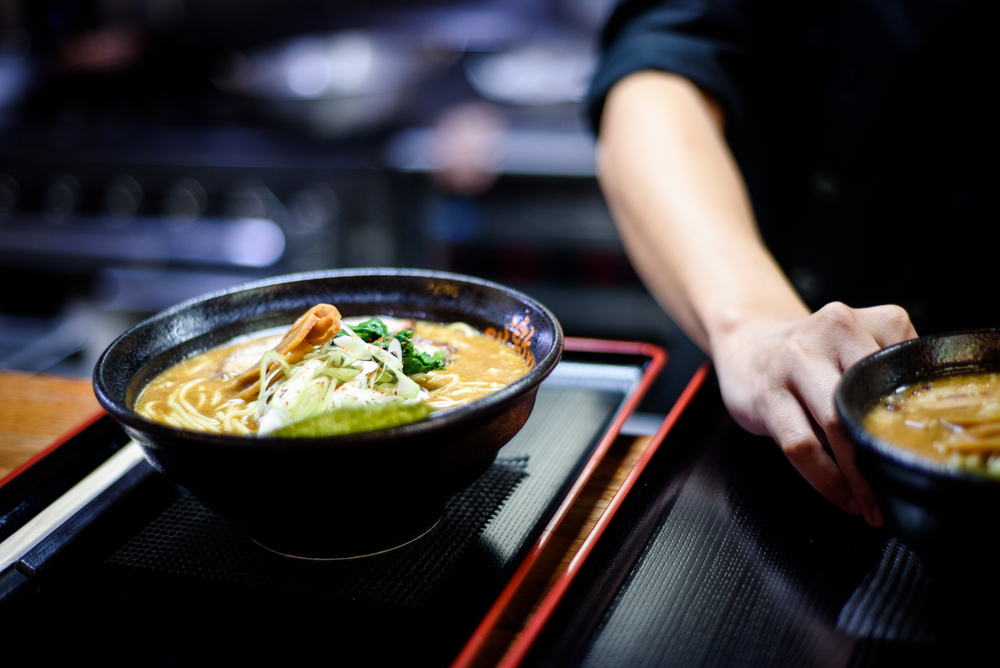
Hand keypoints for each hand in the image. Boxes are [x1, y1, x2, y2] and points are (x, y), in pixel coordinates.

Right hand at [710, 302, 917, 525]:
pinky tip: (840, 495)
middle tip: (899, 492)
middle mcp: (830, 330)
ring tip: (870, 505)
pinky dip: (825, 479)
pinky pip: (800, 446)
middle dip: (887, 455)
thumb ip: (886, 376)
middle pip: (870, 401)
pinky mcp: (766, 394)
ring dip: (858, 477)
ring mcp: (793, 360)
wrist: (746, 343)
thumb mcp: (855, 347)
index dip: (917, 424)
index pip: (904, 376)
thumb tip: (919, 439)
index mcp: (864, 320)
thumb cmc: (811, 357)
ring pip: (836, 425)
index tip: (921, 458)